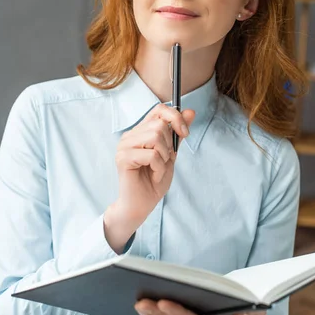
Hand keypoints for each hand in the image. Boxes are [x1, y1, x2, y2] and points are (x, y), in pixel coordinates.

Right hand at [104, 104, 195, 251]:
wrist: (142, 205)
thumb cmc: (154, 180)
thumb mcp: (171, 154)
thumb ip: (178, 133)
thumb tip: (191, 111)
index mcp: (140, 131)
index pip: (159, 109)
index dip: (175, 117)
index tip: (185, 133)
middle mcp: (130, 135)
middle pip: (159, 124)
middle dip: (169, 145)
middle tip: (164, 161)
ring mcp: (124, 146)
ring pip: (155, 137)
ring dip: (164, 157)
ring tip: (157, 168)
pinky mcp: (123, 158)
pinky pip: (151, 154)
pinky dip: (159, 167)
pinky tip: (153, 175)